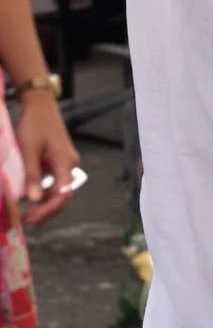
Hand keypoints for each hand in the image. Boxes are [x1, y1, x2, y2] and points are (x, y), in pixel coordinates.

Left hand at [15, 88, 76, 224]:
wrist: (40, 105)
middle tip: (27, 221)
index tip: (32, 219)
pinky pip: (54, 182)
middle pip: (62, 195)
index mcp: (65, 163)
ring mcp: (65, 163)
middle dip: (46, 210)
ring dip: (44, 203)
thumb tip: (32, 200)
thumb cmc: (34, 125)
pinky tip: (31, 199)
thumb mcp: (29, 150)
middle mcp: (70, 165)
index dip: (48, 210)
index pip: (62, 194)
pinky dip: (43, 192)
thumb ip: (32, 175)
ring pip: (58, 190)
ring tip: (27, 214)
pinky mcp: (59, 161)